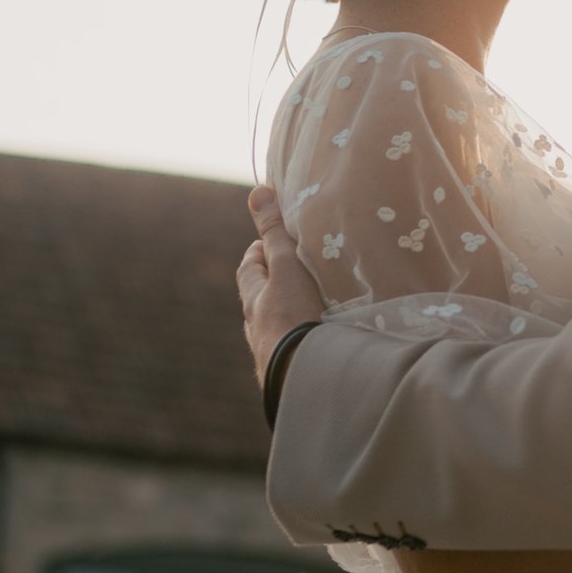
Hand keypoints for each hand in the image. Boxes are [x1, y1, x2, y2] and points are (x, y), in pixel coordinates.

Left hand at [239, 185, 325, 382]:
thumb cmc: (294, 317)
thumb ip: (276, 234)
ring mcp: (273, 356)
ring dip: (290, 316)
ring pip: (277, 328)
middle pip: (259, 300)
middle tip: (297, 271)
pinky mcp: (292, 376)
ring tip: (316, 307)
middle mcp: (258, 330)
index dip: (259, 251)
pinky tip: (322, 342)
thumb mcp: (287, 268)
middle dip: (274, 285)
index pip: (249, 269)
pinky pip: (296, 351)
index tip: (274, 242)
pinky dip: (305, 341)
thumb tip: (257, 192)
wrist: (305, 379)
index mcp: (254, 302)